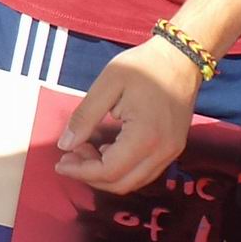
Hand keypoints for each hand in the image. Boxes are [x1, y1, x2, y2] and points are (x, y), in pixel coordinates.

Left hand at [55, 36, 203, 194]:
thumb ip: (84, 117)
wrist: (180, 57)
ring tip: (85, 150)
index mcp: (146, 136)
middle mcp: (163, 152)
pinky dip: (122, 168)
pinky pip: (144, 171)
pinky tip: (106, 149)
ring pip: (134, 182)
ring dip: (105, 174)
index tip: (60, 161)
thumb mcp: (106, 84)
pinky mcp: (173, 148)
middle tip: (69, 156)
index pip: (108, 171)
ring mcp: (172, 152)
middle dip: (90, 175)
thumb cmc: (143, 66)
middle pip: (121, 184)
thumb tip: (65, 145)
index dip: (80, 171)